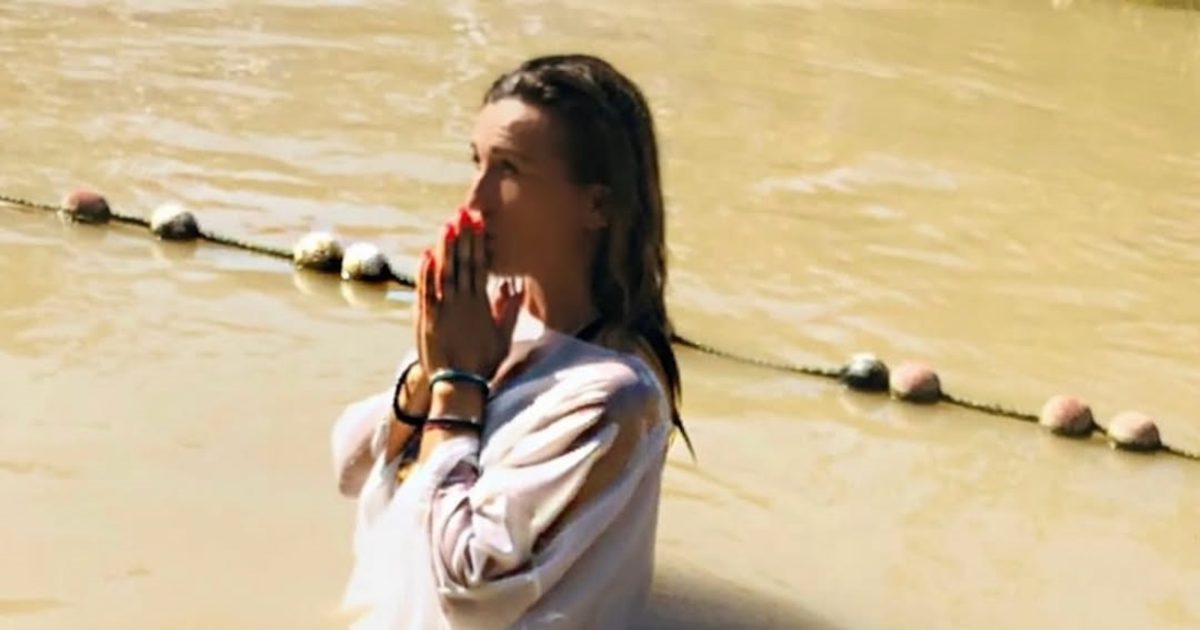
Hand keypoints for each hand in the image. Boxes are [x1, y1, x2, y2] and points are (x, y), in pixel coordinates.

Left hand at [416, 207, 523, 379]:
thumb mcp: (502, 338)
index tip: (478, 224)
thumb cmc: (482, 362)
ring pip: (444, 272)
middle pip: (462, 263)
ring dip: (445, 248)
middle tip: (463, 213)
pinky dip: (425, 272)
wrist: (458, 384)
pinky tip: (427, 254)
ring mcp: (442, 309)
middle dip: (463, 237)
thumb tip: (513, 288)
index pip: (480, 266)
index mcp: (480, 304)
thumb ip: (507, 311)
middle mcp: (461, 302)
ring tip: (447, 225)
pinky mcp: (426, 318)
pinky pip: (426, 291)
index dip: (478, 243)